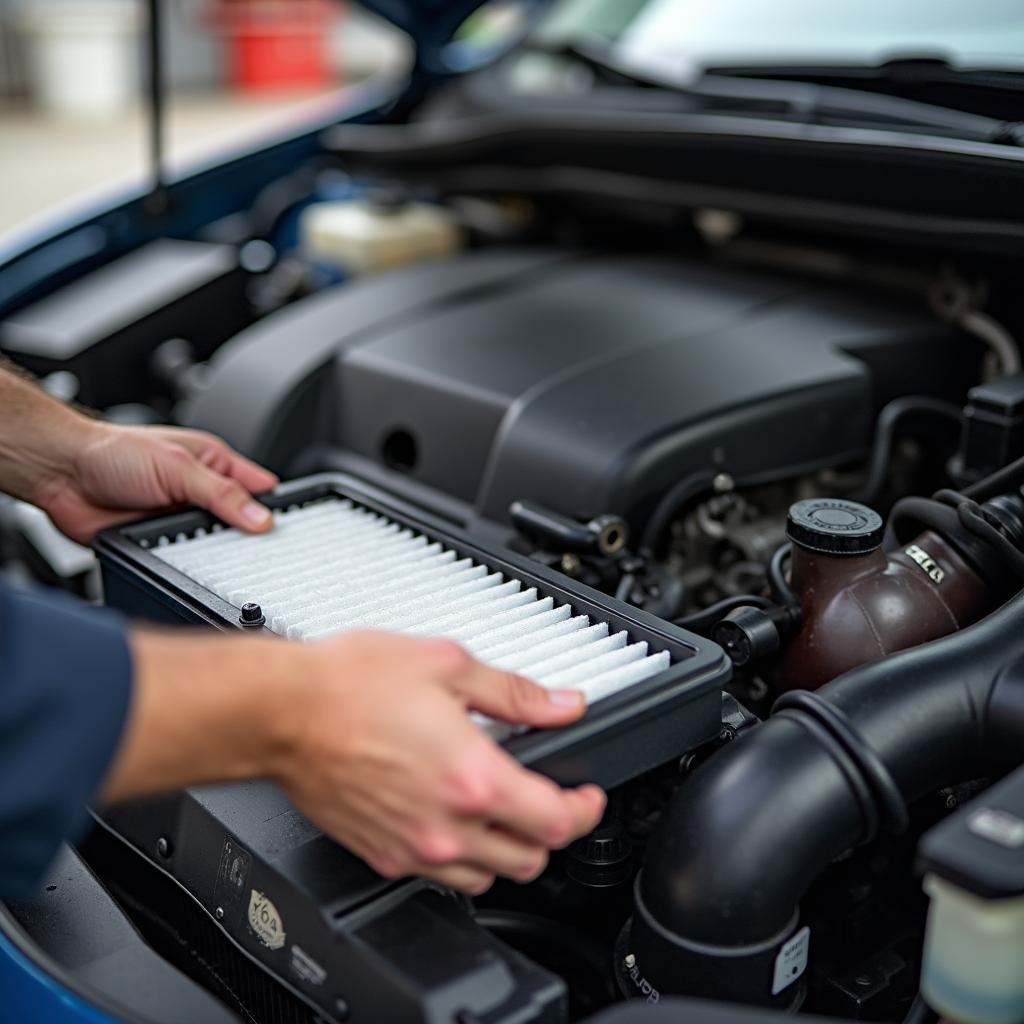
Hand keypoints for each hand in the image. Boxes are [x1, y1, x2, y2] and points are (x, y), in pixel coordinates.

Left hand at [38, 422, 278, 542]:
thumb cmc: (111, 451)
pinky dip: (185, 565)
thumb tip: (261, 518)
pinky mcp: (156, 543)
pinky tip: (186, 564)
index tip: (287, 529)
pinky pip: (181, 562)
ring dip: (213, 553)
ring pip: (212, 546)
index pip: (259, 489)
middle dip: (247, 537)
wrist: (60, 473)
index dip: (275, 508)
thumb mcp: (179, 467)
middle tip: (258, 551)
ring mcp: (178, 519)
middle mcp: (199, 492)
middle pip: (239, 522)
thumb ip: (222, 494)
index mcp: (213, 464)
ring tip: (219, 557)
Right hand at [280, 632, 606, 893]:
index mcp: (473, 778)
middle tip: (549, 800)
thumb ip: (515, 693)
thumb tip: (562, 704)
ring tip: (503, 813)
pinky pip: (438, 878)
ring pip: (487, 879)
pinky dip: (460, 859)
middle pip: (529, 860)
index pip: (557, 821)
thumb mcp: (448, 667)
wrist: (280, 713)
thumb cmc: (350, 685)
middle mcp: (446, 826)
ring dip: (507, 851)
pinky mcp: (381, 855)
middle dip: (550, 832)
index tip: (588, 795)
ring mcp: (412, 848)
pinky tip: (451, 820)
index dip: (586, 809)